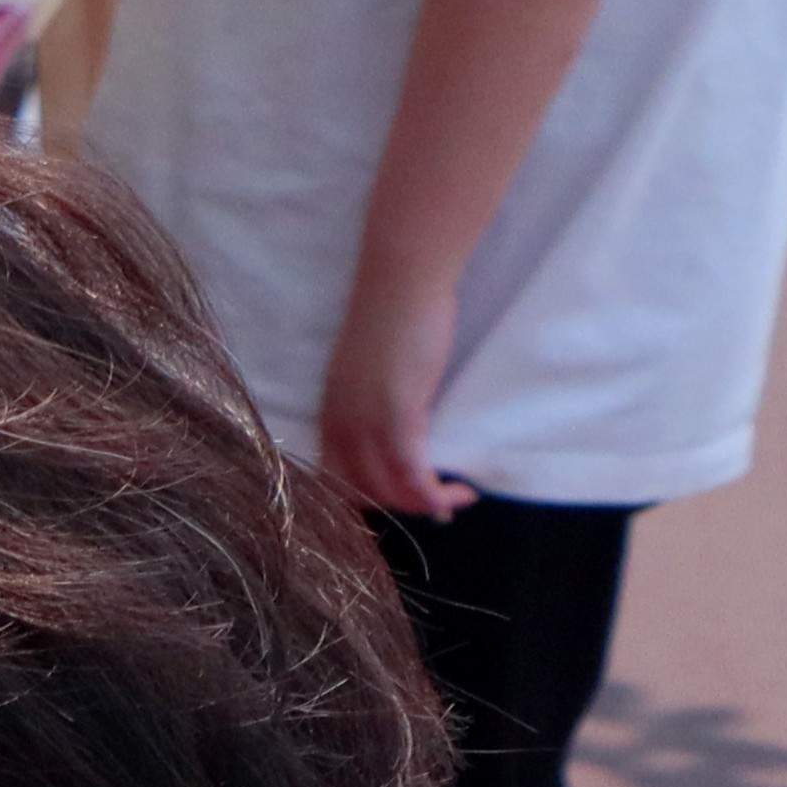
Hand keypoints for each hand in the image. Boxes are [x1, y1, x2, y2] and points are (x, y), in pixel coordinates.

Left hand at [318, 257, 469, 518]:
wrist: (402, 281)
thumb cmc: (392, 314)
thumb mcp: (368, 369)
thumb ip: (371, 399)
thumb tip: (393, 417)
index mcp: (329, 415)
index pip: (335, 480)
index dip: (367, 499)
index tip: (401, 498)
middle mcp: (340, 426)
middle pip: (363, 493)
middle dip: (402, 505)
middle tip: (437, 501)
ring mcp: (367, 424)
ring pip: (391, 490)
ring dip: (426, 503)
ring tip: (457, 497)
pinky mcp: (400, 417)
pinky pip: (414, 475)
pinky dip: (436, 495)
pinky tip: (458, 495)